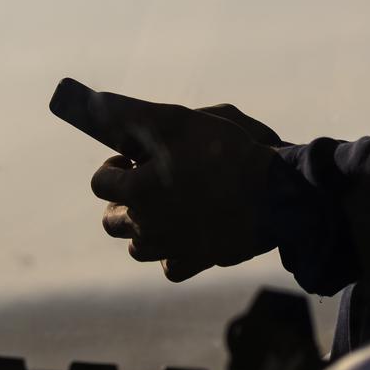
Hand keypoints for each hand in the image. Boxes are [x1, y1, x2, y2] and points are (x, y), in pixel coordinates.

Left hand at [51, 79, 279, 281]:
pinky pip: (170, 265)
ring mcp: (170, 249)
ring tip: (169, 205)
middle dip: (123, 200)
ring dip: (144, 227)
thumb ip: (132, 114)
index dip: (113, 167)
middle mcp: (146, 226)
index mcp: (137, 191)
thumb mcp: (178, 120)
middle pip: (111, 221)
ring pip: (138, 246)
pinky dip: (172, 251)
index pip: (100, 184)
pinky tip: (187, 231)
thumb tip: (96, 104)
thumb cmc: (225, 152)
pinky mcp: (196, 263)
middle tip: (148, 181)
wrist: (273, 192)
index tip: (133, 158)